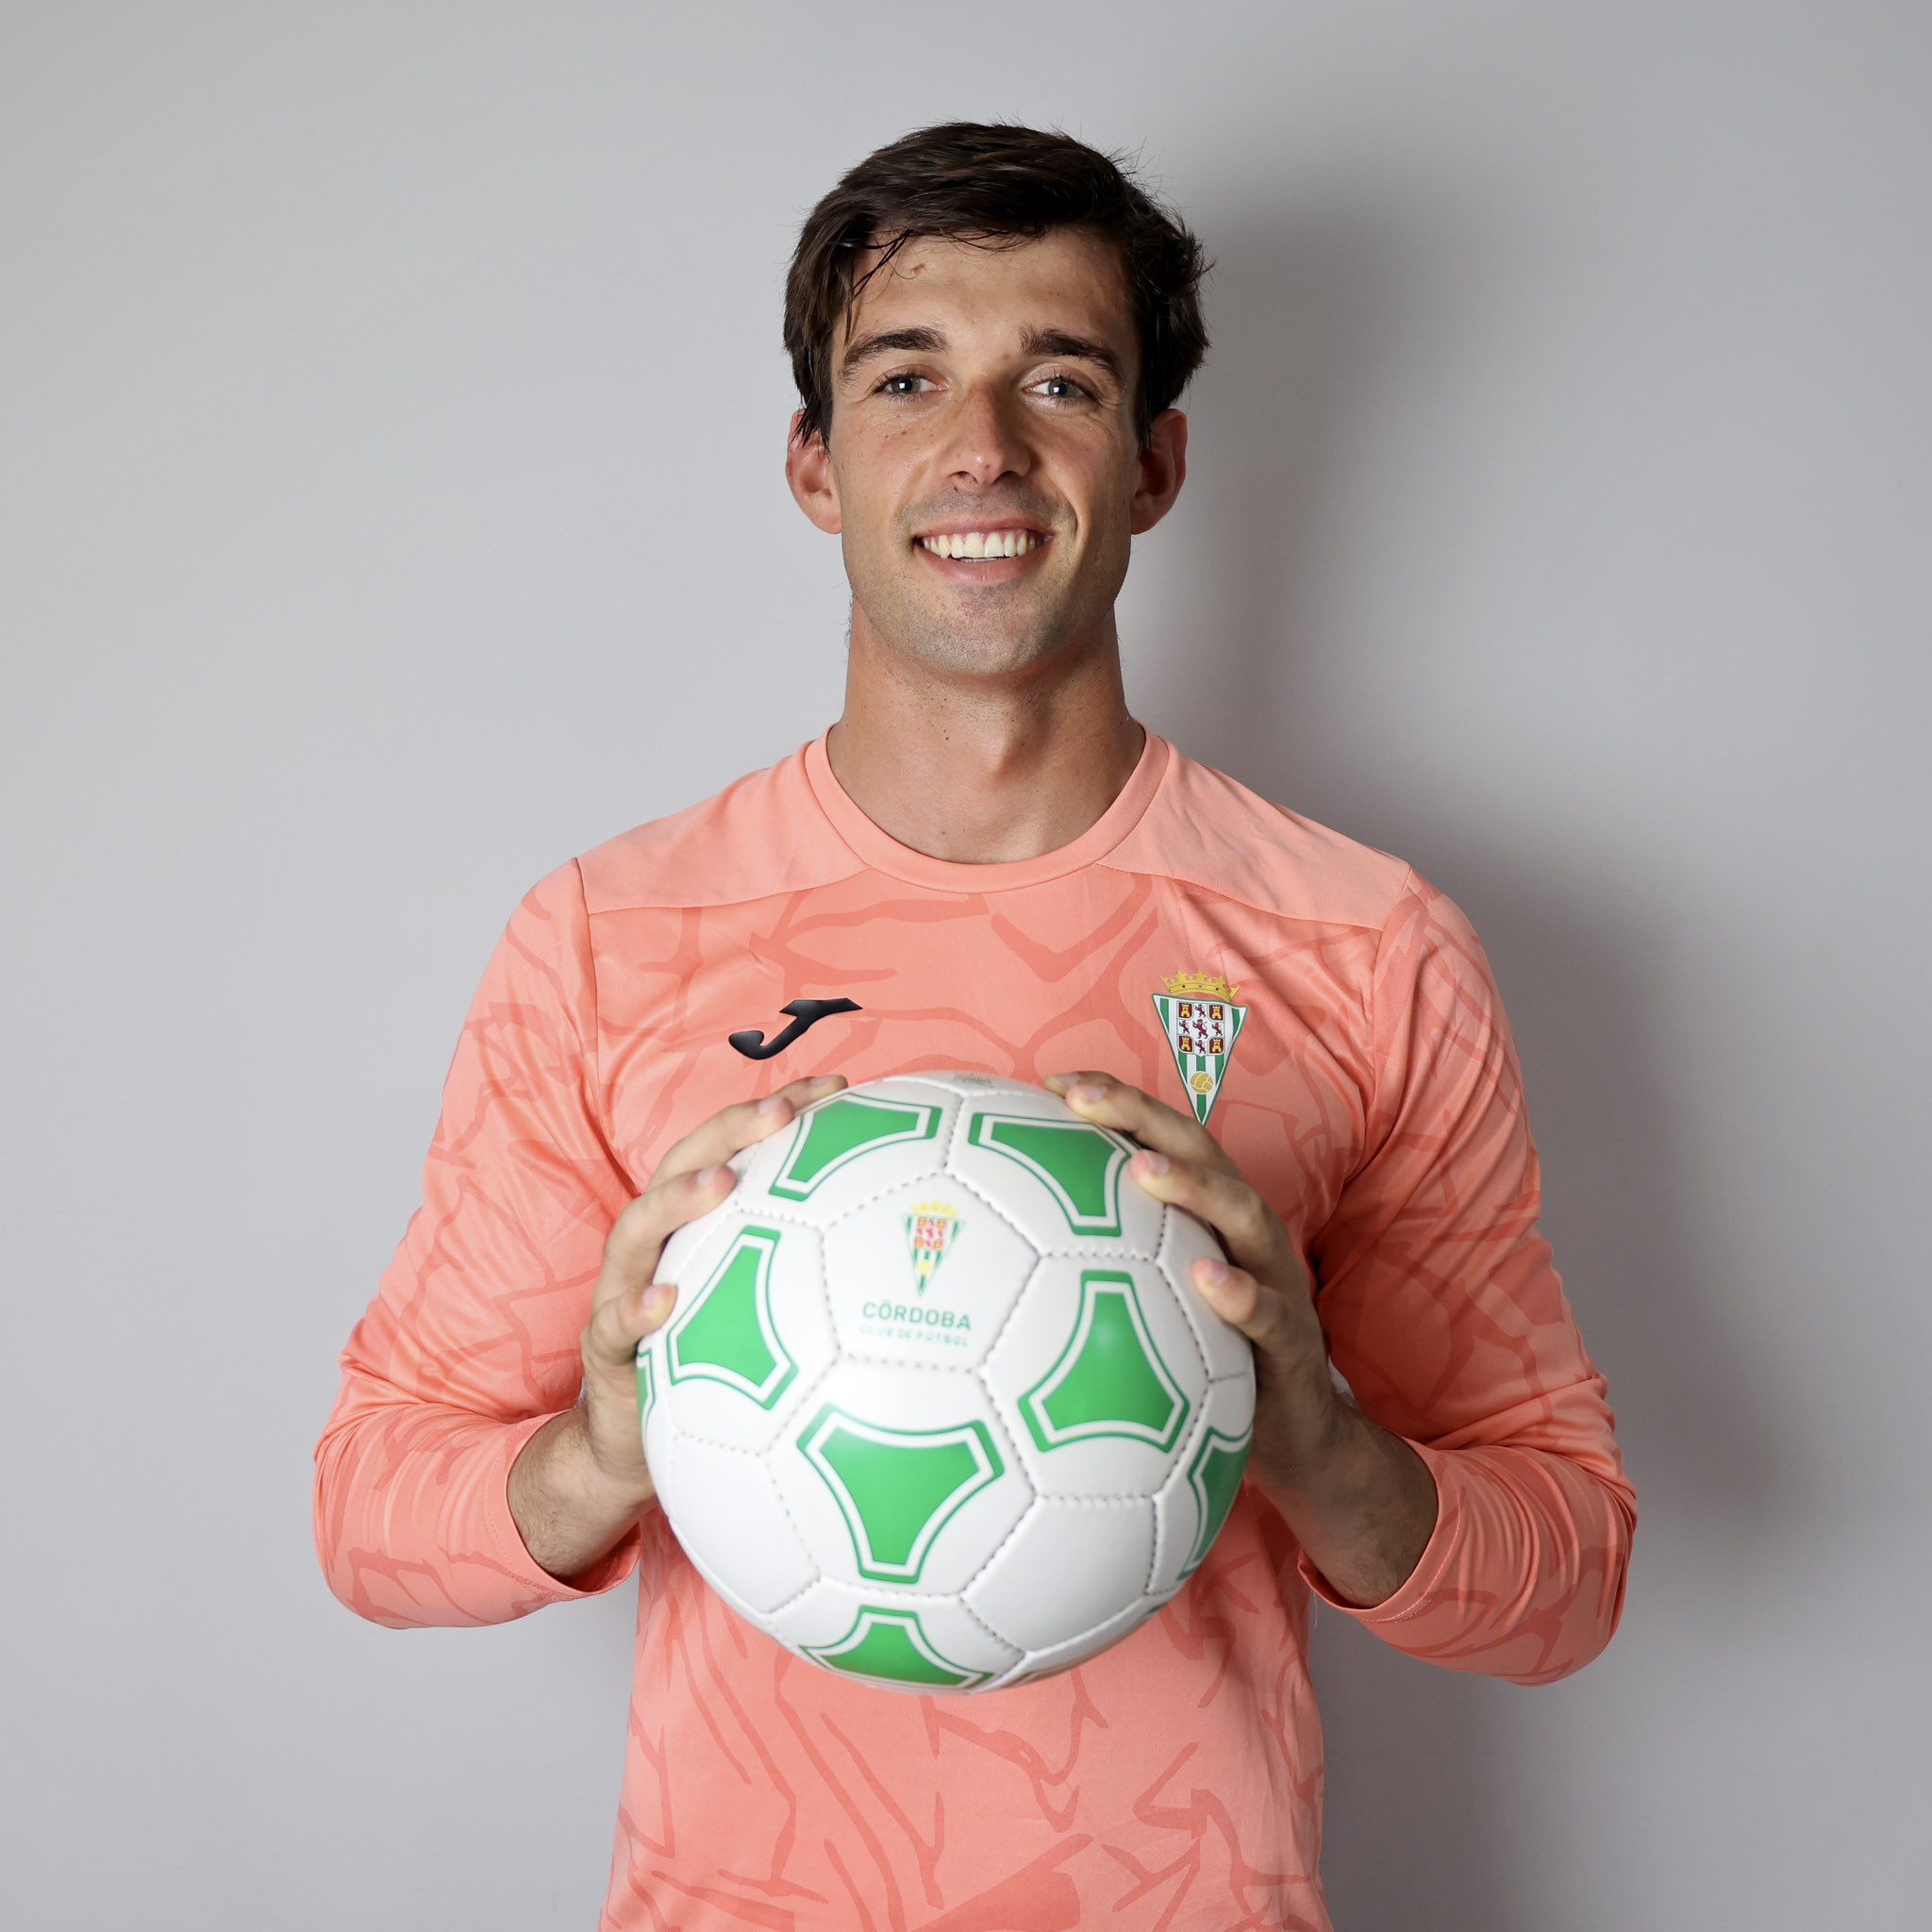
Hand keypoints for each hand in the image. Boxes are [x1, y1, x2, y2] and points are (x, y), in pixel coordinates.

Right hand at [576, 1070, 848, 1501]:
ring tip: (720, 1186)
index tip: (837, 1086)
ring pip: (637, 1228)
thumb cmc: (712, 1363)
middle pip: (684, 1163)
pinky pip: (614, 1322)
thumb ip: (813, 1269)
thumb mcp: (762, 1309)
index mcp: (696, 1222)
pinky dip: (638, 1306)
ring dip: (677, 1199)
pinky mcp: (605, 1345)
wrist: (635, 1441)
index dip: (784, 1110)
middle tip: (781, 1112)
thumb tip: (911, 1241)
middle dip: (731, 1129)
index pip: (738, 1147)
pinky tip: (668, 1300)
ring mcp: (622, 1286)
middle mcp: (656, 1241)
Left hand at [1041, 1069, 1342, 1483]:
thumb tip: (1011, 1252)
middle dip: (1143, 1117)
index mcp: (1210, 1216)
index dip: (1116, 1104)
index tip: (1053, 1083)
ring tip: (1142, 1171)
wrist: (1297, 1435)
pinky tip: (1208, 1279)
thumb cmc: (1212, 1357)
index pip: (1163, 1141)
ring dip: (1195, 1188)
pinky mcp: (1293, 1341)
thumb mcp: (1159, 1301)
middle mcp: (1244, 1233)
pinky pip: (1271, 1314)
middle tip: (1083, 1100)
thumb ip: (1110, 1266)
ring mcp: (1276, 1281)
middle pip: (1201, 1154)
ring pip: (1245, 1216)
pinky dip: (1242, 1293)